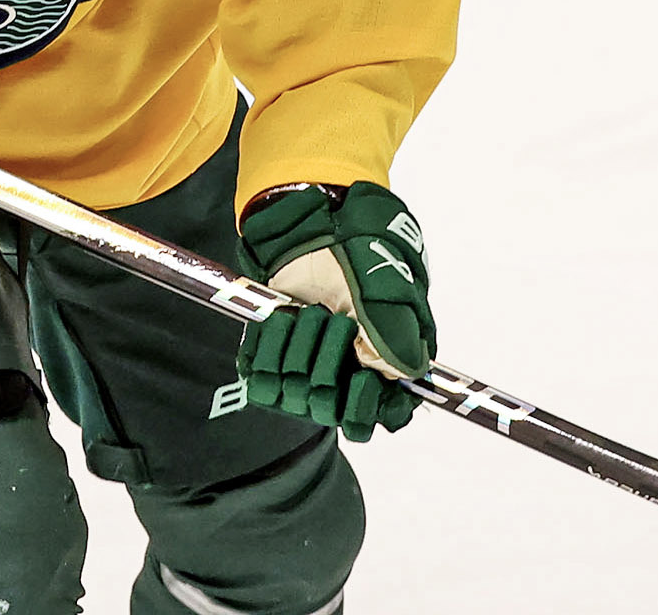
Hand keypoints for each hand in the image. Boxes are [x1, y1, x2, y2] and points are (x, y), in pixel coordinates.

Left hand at [236, 181, 435, 440]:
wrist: (318, 234)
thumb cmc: (364, 264)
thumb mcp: (391, 299)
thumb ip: (398, 342)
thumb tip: (398, 377)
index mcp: (379, 376)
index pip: (369, 422)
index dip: (362, 409)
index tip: (360, 379)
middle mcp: (340, 382)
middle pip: (326, 408)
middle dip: (328, 361)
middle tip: (335, 320)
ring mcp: (303, 374)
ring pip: (292, 396)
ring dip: (299, 349)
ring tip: (309, 312)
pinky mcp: (270, 361)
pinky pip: (259, 379)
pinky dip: (269, 347)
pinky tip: (283, 319)